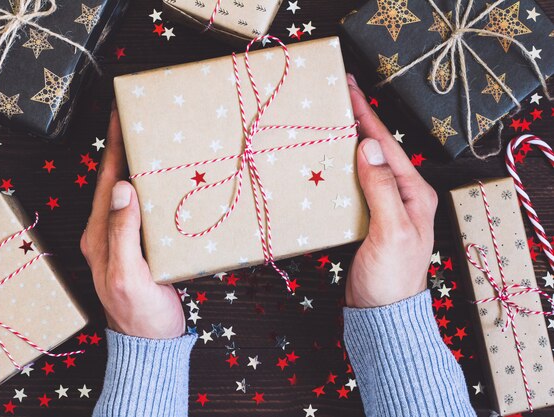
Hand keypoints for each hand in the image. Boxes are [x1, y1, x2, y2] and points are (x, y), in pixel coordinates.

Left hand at [80, 105, 185, 338]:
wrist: (151, 341)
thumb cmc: (138, 312)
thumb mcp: (128, 274)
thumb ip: (122, 232)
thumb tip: (122, 187)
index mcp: (98, 234)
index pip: (105, 180)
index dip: (112, 146)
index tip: (119, 114)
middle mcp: (107, 232)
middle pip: (115, 181)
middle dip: (126, 148)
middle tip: (142, 120)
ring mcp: (124, 239)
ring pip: (131, 193)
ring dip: (140, 167)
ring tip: (157, 142)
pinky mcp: (141, 247)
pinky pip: (146, 210)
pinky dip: (155, 190)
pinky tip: (169, 182)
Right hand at [345, 74, 437, 307]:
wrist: (382, 313)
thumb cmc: (392, 275)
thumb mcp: (391, 230)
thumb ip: (382, 187)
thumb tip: (370, 147)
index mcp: (415, 192)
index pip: (389, 146)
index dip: (368, 116)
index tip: (350, 89)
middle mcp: (403, 194)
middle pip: (378, 150)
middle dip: (359, 121)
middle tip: (338, 96)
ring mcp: (386, 206)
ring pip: (365, 165)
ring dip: (348, 142)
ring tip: (332, 121)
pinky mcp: (369, 218)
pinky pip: (355, 184)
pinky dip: (341, 168)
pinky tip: (329, 161)